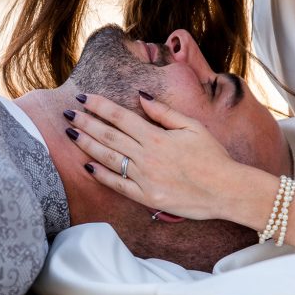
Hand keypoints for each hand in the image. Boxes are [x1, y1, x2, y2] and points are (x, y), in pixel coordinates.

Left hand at [64, 92, 242, 219]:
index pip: (121, 117)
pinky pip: (118, 185)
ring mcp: (145, 178)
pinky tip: (88, 166)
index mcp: (157, 137)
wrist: (226, 190)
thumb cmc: (213, 156)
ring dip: (87, 145)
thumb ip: (164, 113)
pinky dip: (102, 175)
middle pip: (109, 136)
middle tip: (68, 112)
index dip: (100, 106)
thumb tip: (141, 97)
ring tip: (71, 134)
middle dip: (86, 122)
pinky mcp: (147, 197)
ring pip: (109, 159)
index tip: (83, 97)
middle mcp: (147, 157)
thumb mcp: (193, 127)